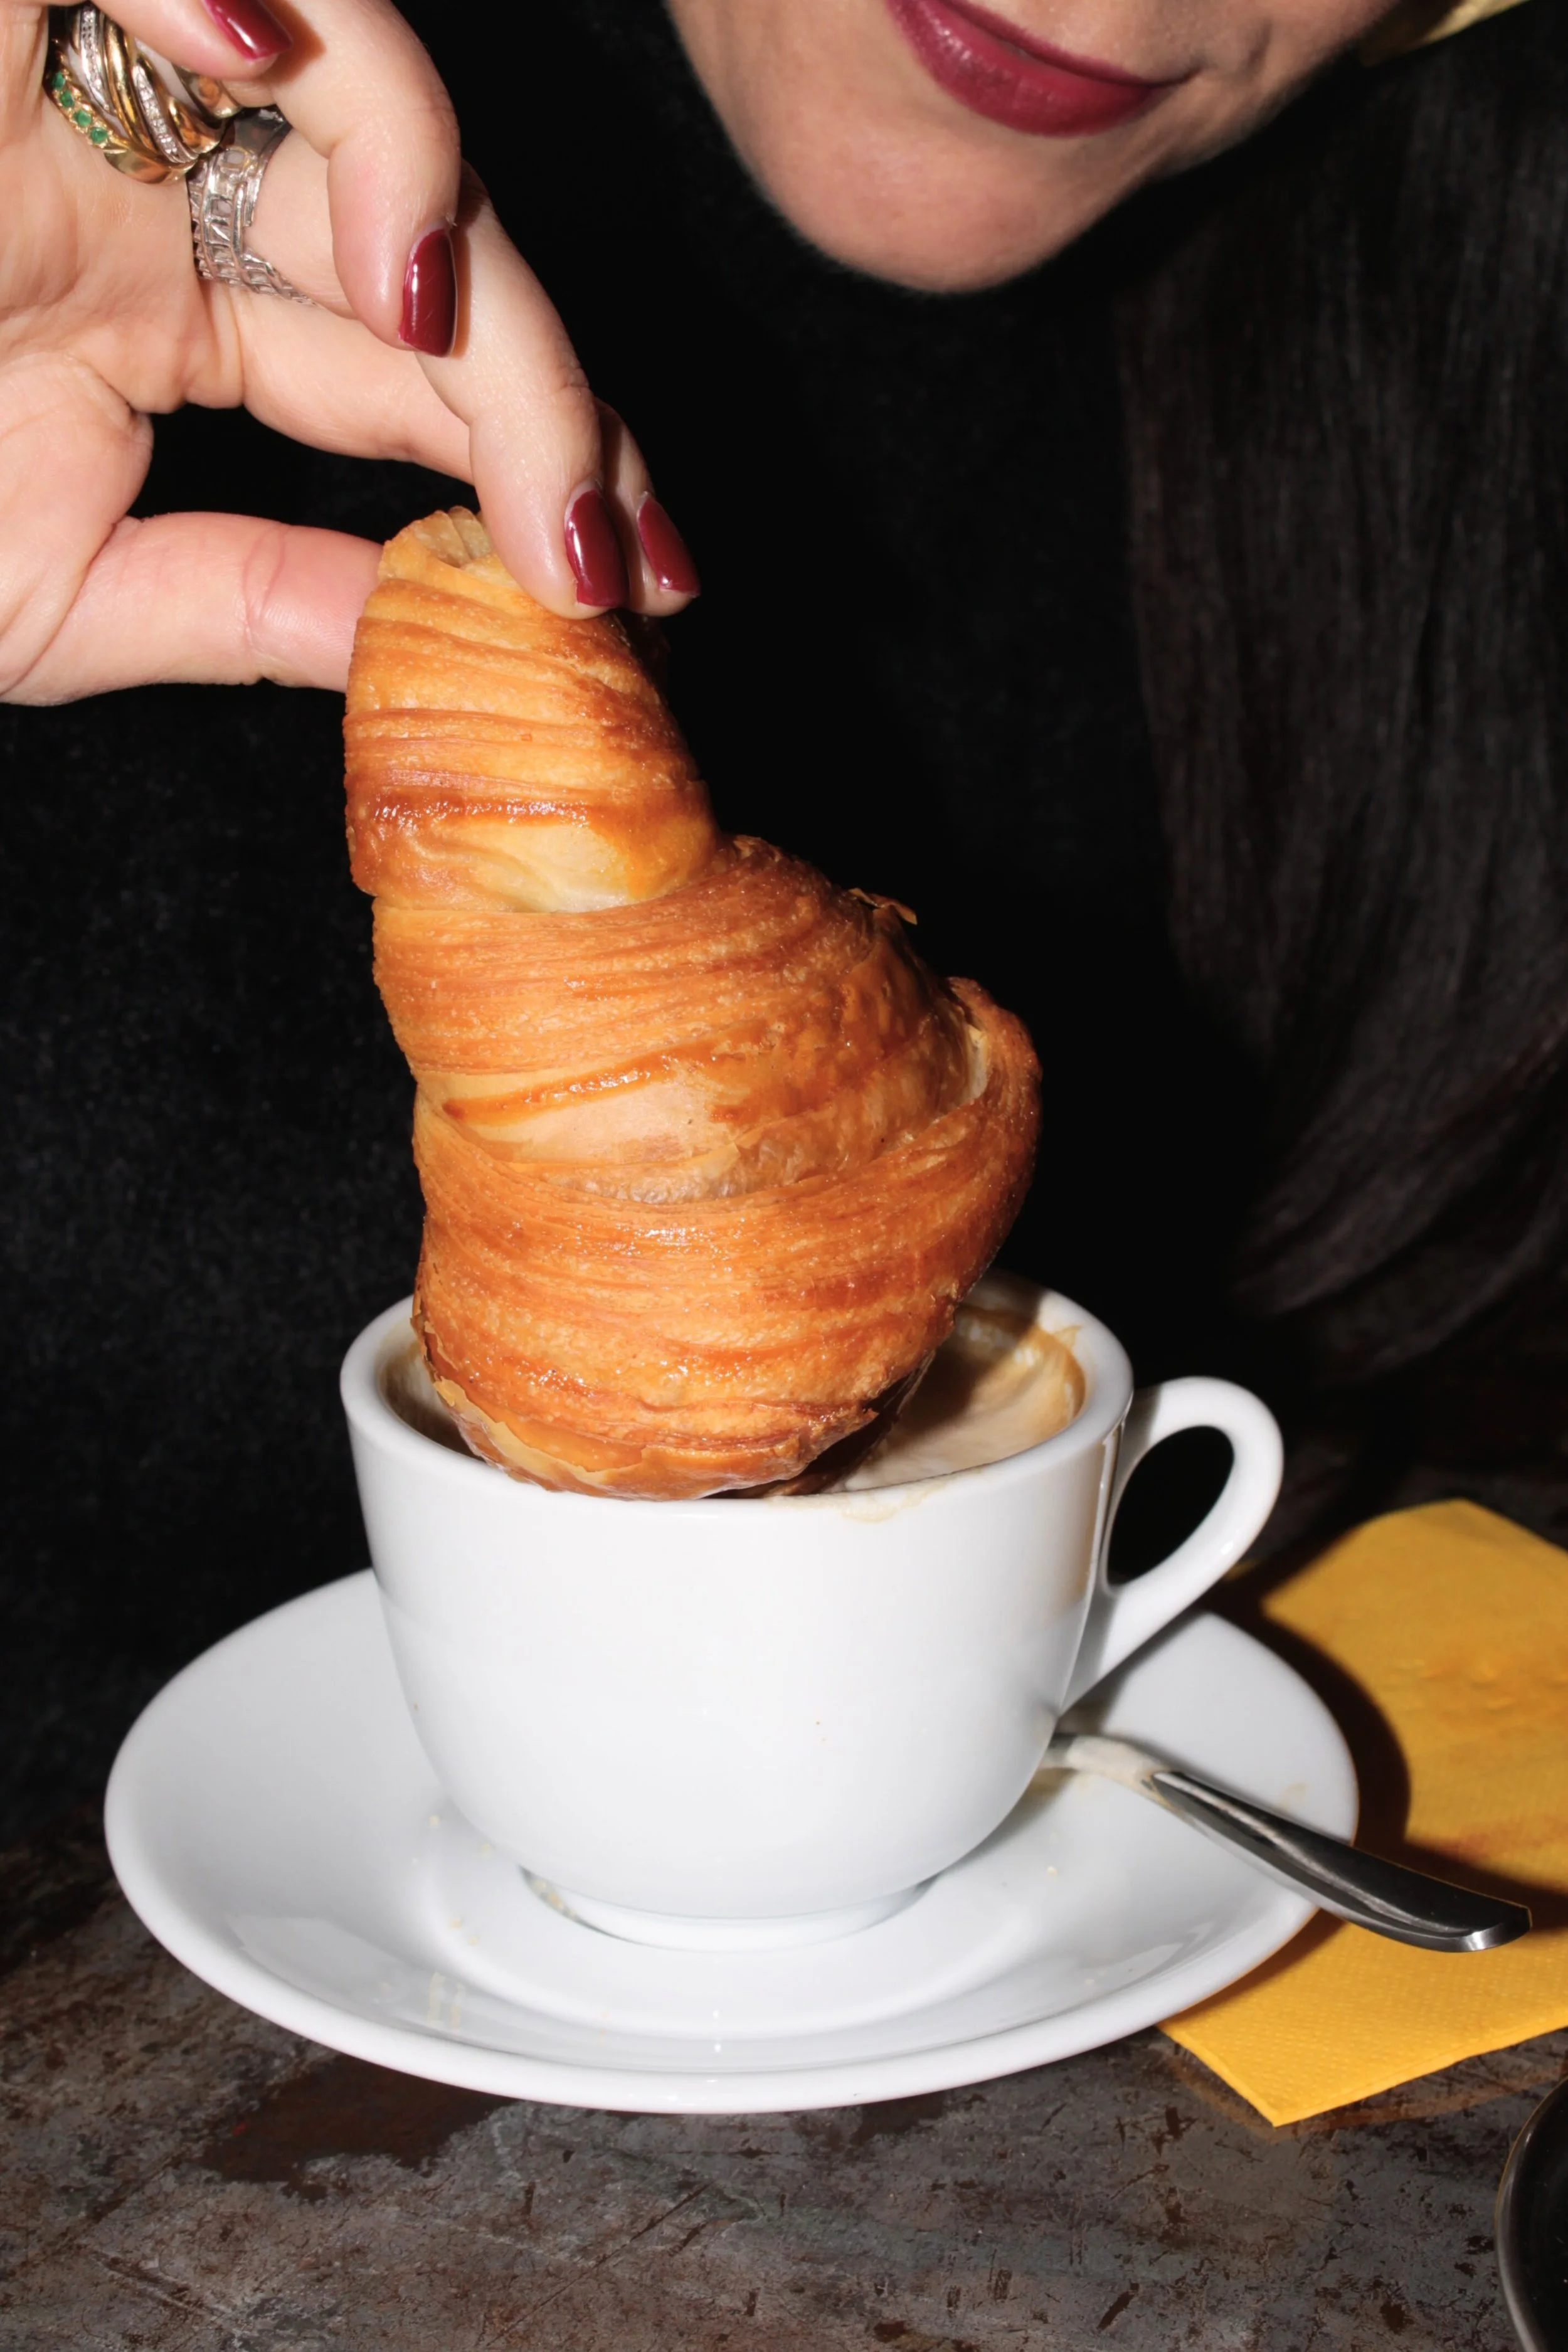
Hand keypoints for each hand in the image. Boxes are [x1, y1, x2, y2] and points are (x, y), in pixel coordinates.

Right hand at [0, 0, 698, 702]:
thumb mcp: (53, 591)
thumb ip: (242, 601)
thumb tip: (416, 637)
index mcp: (180, 302)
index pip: (418, 368)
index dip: (540, 460)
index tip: (641, 582)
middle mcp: (177, 178)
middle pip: (429, 246)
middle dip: (537, 389)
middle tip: (602, 534)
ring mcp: (124, 70)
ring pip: (361, 90)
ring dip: (427, 197)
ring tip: (429, 323)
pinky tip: (260, 56)